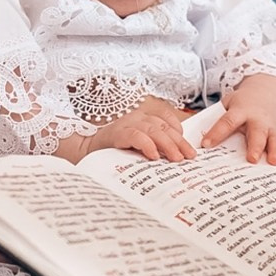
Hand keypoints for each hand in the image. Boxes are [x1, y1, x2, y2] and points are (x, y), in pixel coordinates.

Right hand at [68, 97, 192, 162]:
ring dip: (167, 144)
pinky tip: (154, 156)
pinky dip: (146, 145)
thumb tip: (177, 157)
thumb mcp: (137, 147)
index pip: (167, 119)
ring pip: (153, 129)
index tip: (188, 148)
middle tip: (189, 157)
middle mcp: (137, 117)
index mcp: (143, 118)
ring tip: (177, 158)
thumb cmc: (113, 150)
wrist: (85, 151)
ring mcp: (127, 123)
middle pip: (164, 126)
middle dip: (179, 142)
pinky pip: (135, 136)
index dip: (180, 132)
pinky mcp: (117, 133)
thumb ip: (153, 146)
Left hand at [202, 74, 275, 163]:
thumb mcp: (230, 104)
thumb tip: (201, 142)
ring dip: (272, 151)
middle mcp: (257, 119)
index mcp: (240, 110)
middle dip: (254, 146)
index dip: (217, 133)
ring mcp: (269, 126)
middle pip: (255, 132)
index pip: (227, 122)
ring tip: (271, 162)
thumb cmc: (243, 103)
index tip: (206, 145)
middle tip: (250, 159)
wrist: (270, 93)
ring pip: (271, 139)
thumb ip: (219, 119)